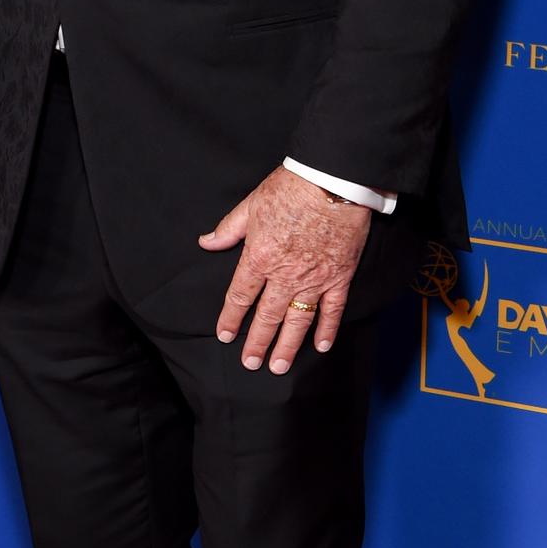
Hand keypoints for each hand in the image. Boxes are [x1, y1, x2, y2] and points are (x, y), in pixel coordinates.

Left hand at [199, 166, 370, 372]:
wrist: (334, 181)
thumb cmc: (292, 188)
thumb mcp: (251, 205)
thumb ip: (229, 229)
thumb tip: (207, 242)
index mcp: (259, 257)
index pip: (240, 296)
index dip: (231, 318)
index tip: (225, 335)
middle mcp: (285, 275)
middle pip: (267, 316)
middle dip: (257, 342)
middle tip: (251, 363)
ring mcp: (314, 279)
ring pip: (298, 320)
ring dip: (287, 345)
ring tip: (278, 366)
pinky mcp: (339, 276)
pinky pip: (333, 310)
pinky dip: (327, 330)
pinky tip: (320, 346)